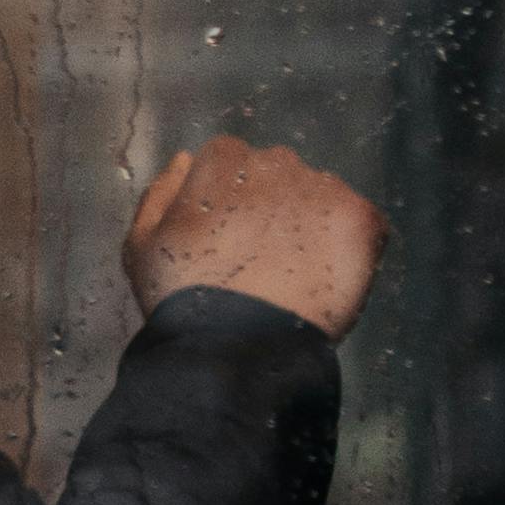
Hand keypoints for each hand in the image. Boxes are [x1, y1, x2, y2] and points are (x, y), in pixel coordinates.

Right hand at [126, 133, 386, 341]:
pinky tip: (328, 281)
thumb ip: (160, 192)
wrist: (235, 344)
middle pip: (280, 177)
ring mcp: (324, 188)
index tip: (226, 240)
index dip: (229, 203)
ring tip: (297, 278)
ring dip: (313, 226)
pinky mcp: (361, 219)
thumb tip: (185, 159)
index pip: (232, 163)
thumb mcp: (142, 244)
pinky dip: (351, 248)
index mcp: (223, 159)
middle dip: (274, 209)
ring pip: (322, 199)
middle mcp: (277, 161)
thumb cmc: (179, 297)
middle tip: (262, 262)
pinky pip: (363, 225)